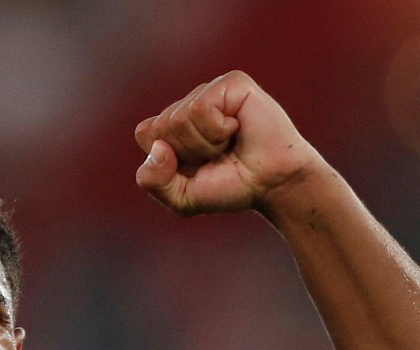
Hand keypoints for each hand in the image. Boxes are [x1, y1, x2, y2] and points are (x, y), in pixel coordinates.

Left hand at [134, 71, 323, 216]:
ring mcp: (210, 90)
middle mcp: (190, 103)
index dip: (168, 160)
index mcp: (174, 124)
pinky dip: (217, 130)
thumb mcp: (181, 197)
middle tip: (218, 156)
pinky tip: (236, 129)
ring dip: (205, 144)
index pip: (146, 134)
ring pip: (178, 119)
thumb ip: (153, 182)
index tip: (197, 166)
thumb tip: (158, 148)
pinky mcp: (231, 83)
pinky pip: (199, 109)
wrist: (273, 184)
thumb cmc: (231, 186)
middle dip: (189, 154)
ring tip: (229, 144)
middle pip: (161, 127)